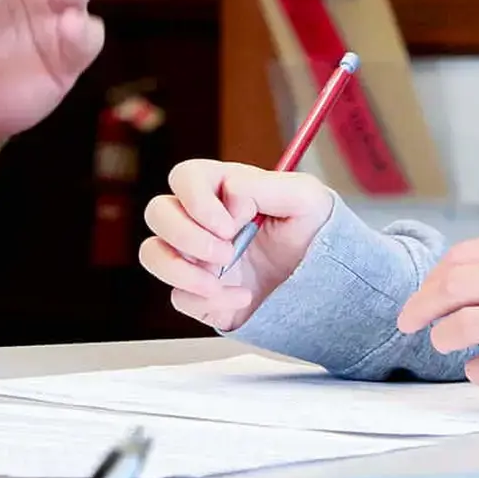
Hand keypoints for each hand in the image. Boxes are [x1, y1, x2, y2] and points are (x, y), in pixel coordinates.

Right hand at [138, 159, 335, 332]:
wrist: (326, 288)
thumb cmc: (317, 234)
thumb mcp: (306, 200)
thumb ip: (266, 186)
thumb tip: (229, 194)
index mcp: (223, 189)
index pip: (184, 177)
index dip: (196, 199)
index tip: (228, 224)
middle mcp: (201, 221)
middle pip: (157, 213)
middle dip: (186, 235)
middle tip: (227, 252)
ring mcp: (195, 258)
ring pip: (152, 254)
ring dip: (182, 269)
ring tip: (223, 276)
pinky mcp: (198, 294)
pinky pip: (178, 296)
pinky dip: (210, 300)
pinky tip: (243, 296)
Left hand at [394, 225, 478, 387]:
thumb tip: (456, 293)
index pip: (464, 257)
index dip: (431, 280)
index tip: (418, 298)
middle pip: (458, 285)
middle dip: (423, 306)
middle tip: (408, 322)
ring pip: (471, 323)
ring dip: (445, 335)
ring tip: (442, 340)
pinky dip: (478, 370)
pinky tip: (475, 368)